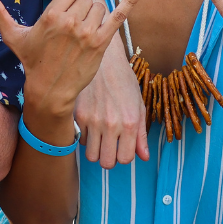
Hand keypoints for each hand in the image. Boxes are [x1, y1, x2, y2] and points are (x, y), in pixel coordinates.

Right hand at [0, 0, 135, 116]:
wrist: (50, 90)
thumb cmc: (32, 61)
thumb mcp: (14, 37)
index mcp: (52, 15)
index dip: (69, 2)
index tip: (63, 17)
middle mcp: (71, 22)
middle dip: (81, 11)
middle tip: (71, 31)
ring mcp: (88, 32)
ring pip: (100, 7)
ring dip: (94, 17)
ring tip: (83, 35)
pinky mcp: (102, 43)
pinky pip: (120, 15)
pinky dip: (131, 0)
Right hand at [75, 35, 149, 167]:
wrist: (103, 60)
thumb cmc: (124, 81)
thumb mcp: (139, 106)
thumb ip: (141, 134)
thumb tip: (144, 156)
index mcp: (130, 123)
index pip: (125, 159)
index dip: (124, 156)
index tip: (122, 148)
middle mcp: (111, 124)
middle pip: (106, 162)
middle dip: (109, 158)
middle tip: (110, 146)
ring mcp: (92, 120)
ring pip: (91, 155)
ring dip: (96, 150)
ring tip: (100, 137)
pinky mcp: (78, 115)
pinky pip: (80, 140)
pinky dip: (85, 137)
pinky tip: (91, 125)